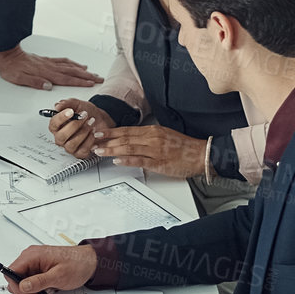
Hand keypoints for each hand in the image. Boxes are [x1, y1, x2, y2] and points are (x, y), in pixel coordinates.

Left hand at [0, 46, 103, 91]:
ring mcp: (49, 63)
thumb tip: (48, 86)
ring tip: (92, 73)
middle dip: (87, 76)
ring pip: (70, 66)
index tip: (91, 83)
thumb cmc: (12, 68)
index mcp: (45, 73)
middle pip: (72, 72)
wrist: (8, 54)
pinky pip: (63, 61)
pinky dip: (72, 63)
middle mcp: (50, 67)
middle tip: (99, 78)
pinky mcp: (47, 60)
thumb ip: (34, 82)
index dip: (79, 82)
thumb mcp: (19, 78)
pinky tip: (77, 64)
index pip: (66, 79)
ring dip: (82, 70)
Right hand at [2, 244, 96, 293]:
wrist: (89, 262)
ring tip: (48, 290)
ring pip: (23, 282)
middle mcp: (30, 257)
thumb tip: (22, 286)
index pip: (10, 272)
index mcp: (32, 255)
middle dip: (26, 291)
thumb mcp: (58, 276)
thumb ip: (39, 282)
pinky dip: (38, 288)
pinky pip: (31, 281)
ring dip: (34, 291)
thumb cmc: (77, 264)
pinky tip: (49, 288)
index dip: (16, 286)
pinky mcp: (39, 268)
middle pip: (16, 279)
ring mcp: (34, 263)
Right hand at [46, 97, 101, 159]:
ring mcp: (70, 146)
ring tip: (91, 123)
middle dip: (74, 125)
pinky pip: (82, 150)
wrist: (100, 120)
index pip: (53, 124)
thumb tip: (57, 106)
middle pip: (61, 136)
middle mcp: (61, 138)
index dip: (61, 118)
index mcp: (57, 126)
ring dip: (83, 132)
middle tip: (84, 116)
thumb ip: (66, 103)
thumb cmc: (86, 113)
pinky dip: (90, 140)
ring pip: (72, 144)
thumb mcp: (77, 104)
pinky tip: (94, 132)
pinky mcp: (80, 153)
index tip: (71, 111)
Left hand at [91, 124, 206, 178]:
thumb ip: (148, 137)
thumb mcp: (164, 135)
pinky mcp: (159, 163)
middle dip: (107, 140)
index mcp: (153, 131)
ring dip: (112, 150)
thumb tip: (132, 141)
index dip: (111, 131)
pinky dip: (126, 160)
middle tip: (94, 142)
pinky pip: (140, 161)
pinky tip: (116, 160)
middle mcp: (152, 138)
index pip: (127, 130)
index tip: (99, 132)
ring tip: (100, 151)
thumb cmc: (183, 147)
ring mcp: (155, 151)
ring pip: (129, 148)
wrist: (200, 154)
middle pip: (125, 138)